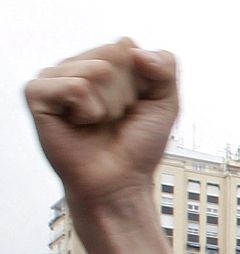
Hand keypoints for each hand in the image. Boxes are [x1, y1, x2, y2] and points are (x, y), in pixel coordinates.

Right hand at [25, 40, 178, 209]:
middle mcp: (76, 66)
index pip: (128, 47)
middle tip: (115, 119)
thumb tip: (135, 49)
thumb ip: (165, 68)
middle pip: (113, 55)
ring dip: (108, 105)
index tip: (135, 108)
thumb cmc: (137, 147)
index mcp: (103, 62)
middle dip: (125, 94)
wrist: (120, 184)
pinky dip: (87, 111)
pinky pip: (75, 86)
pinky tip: (79, 124)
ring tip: (97, 123)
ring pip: (97, 70)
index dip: (142, 83)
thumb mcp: (166, 104)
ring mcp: (54, 78)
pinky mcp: (37, 94)